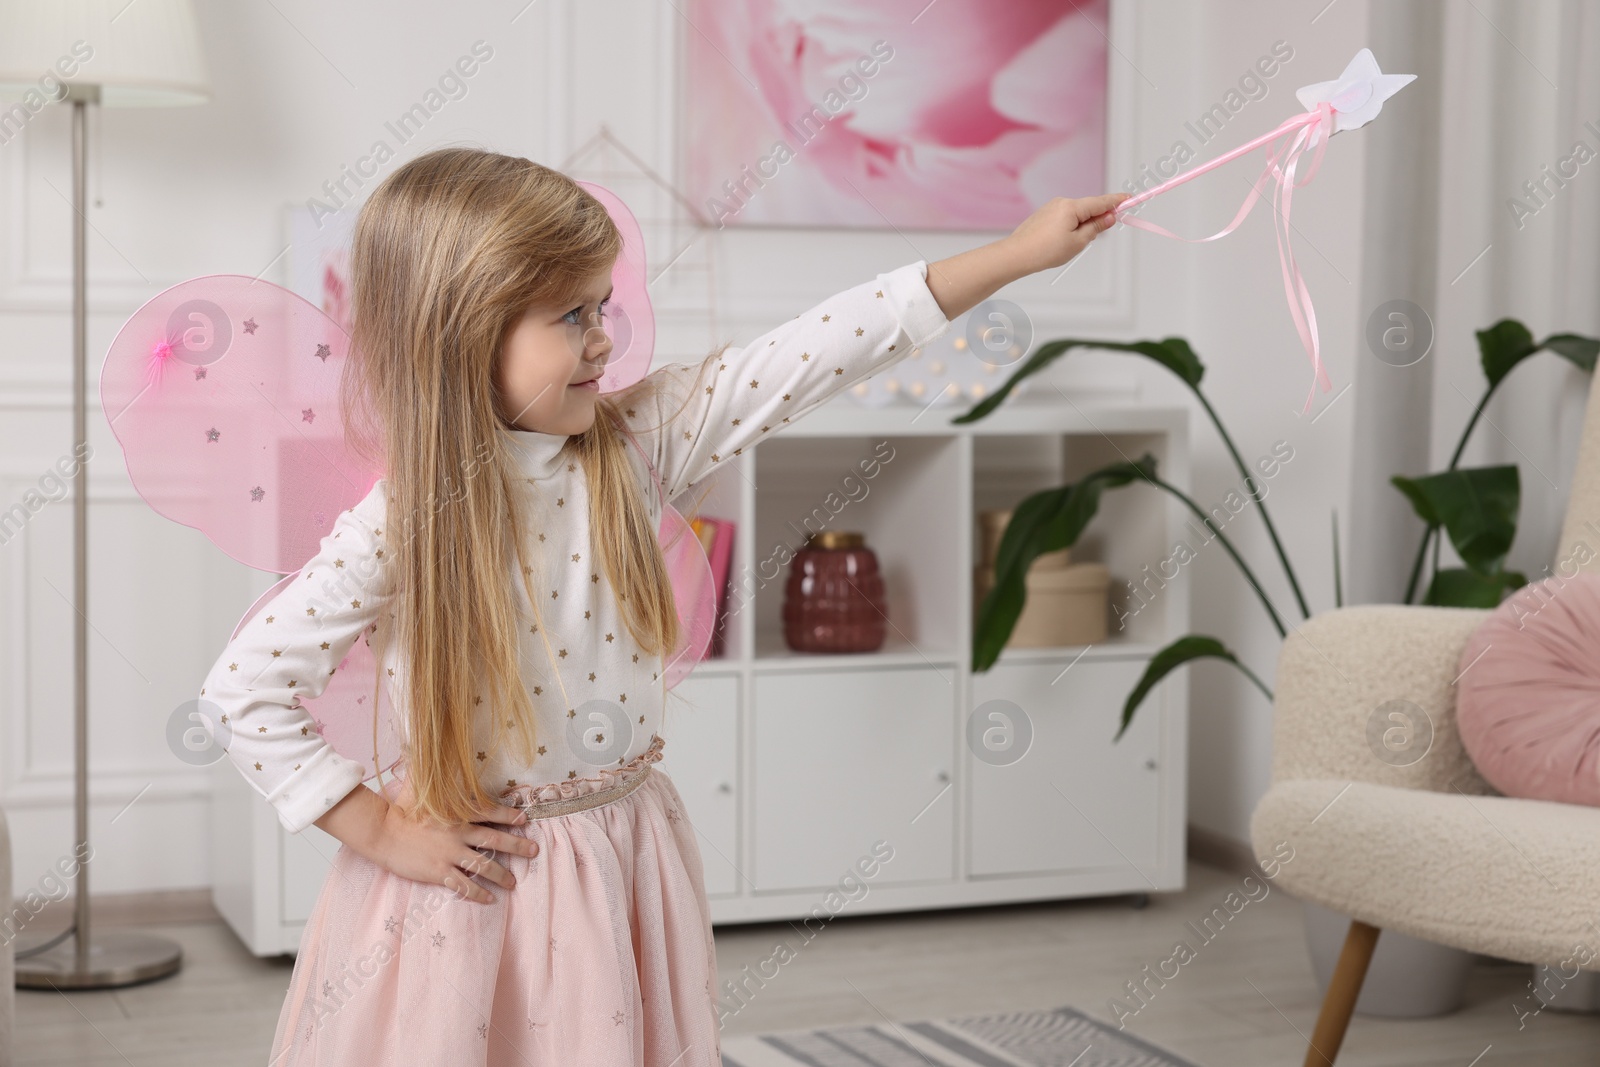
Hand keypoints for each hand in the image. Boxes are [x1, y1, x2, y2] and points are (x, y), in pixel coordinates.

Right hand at [369, 775, 539, 903]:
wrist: (381, 833)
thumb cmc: (400, 810)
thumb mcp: (420, 788)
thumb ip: (434, 775)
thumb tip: (429, 750)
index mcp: (456, 813)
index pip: (489, 812)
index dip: (509, 816)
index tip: (525, 819)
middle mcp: (458, 834)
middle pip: (495, 840)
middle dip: (518, 846)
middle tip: (534, 851)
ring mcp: (450, 854)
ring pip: (484, 866)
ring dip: (502, 875)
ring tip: (513, 883)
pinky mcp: (439, 872)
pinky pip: (464, 885)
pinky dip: (478, 893)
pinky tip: (489, 899)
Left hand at [1005, 193, 1129, 275]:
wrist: (1016, 255)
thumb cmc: (1045, 251)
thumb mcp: (1078, 242)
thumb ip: (1096, 227)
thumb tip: (1109, 216)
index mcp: (1072, 207)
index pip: (1101, 201)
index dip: (1117, 201)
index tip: (1130, 199)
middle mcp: (1061, 202)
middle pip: (1089, 207)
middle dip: (1098, 219)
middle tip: (1100, 234)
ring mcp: (1051, 207)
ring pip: (1076, 214)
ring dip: (1083, 226)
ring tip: (1071, 246)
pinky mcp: (1044, 215)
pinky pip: (1065, 218)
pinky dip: (1071, 227)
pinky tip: (1062, 243)